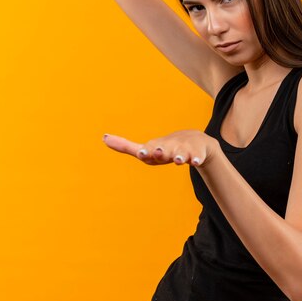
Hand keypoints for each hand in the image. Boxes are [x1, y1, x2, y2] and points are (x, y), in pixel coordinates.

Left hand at [102, 129, 220, 166]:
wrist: (194, 140)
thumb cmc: (165, 148)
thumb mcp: (146, 148)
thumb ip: (126, 146)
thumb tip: (103, 138)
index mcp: (155, 147)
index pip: (148, 149)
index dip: (145, 151)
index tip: (142, 153)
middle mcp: (169, 147)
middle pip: (164, 150)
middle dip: (161, 151)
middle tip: (158, 152)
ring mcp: (183, 150)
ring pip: (182, 153)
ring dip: (180, 156)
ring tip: (180, 160)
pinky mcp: (197, 154)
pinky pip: (197, 157)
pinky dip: (197, 159)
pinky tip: (196, 162)